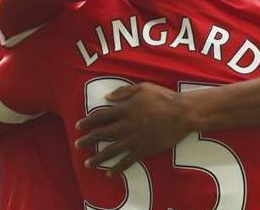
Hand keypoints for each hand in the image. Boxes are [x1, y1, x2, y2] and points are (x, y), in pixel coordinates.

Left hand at [75, 82, 194, 175]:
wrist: (182, 113)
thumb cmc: (164, 97)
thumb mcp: (143, 87)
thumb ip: (123, 91)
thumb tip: (107, 97)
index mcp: (124, 110)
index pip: (100, 116)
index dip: (87, 121)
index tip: (78, 126)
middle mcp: (125, 126)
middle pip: (101, 134)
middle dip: (87, 140)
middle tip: (77, 145)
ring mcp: (134, 139)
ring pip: (111, 151)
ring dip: (98, 158)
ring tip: (88, 163)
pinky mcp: (144, 149)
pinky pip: (127, 161)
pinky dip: (117, 168)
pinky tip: (110, 173)